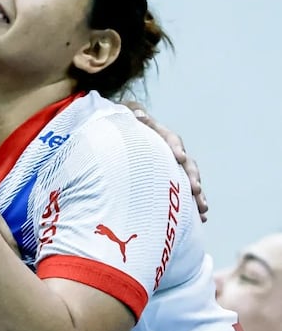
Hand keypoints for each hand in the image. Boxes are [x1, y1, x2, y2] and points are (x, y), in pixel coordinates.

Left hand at [126, 102, 207, 221]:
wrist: (130, 128)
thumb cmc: (126, 126)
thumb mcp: (128, 119)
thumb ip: (135, 118)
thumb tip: (138, 114)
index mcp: (162, 136)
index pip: (171, 140)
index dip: (176, 148)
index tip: (179, 157)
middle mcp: (173, 151)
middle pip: (186, 163)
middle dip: (191, 176)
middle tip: (196, 189)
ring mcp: (175, 165)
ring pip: (190, 178)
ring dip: (197, 193)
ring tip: (203, 208)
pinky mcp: (174, 177)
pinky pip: (186, 189)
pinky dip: (193, 202)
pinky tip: (201, 217)